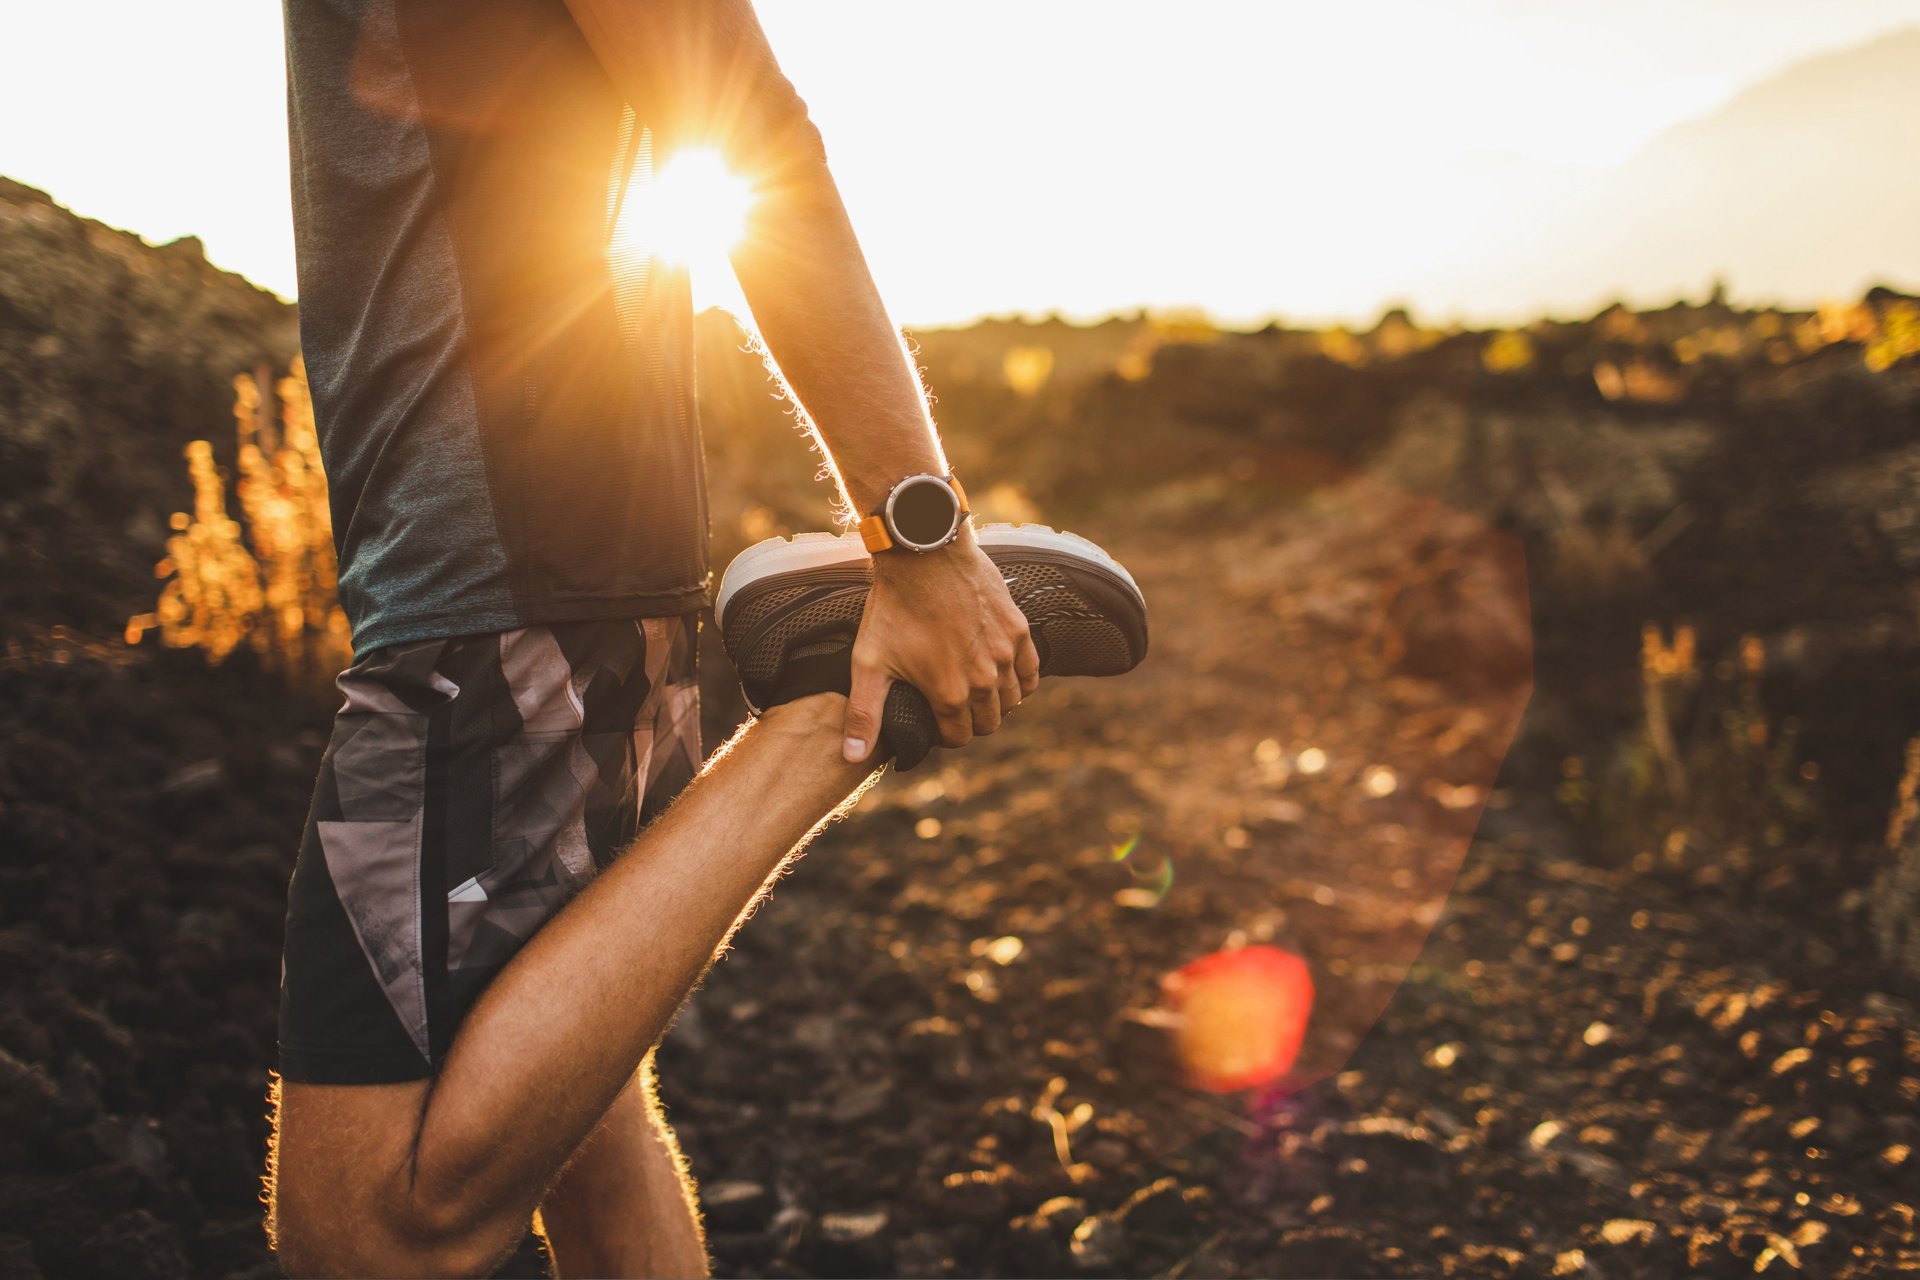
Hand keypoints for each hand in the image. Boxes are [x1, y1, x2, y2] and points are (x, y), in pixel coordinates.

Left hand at [843, 527, 1040, 761]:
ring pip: (1012, 701)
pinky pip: (1031, 672)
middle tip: (953, 704)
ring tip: (974, 688)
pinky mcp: (1018, 630)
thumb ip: (864, 715)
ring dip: (996, 702)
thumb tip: (851, 758)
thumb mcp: (869, 662)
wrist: (923, 554)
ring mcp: (1006, 654)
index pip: (959, 737)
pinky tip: (1002, 673)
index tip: (934, 718)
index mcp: (950, 694)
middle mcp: (984, 679)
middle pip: (989, 723)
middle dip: (971, 720)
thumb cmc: (893, 607)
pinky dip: (1019, 680)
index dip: (944, 733)